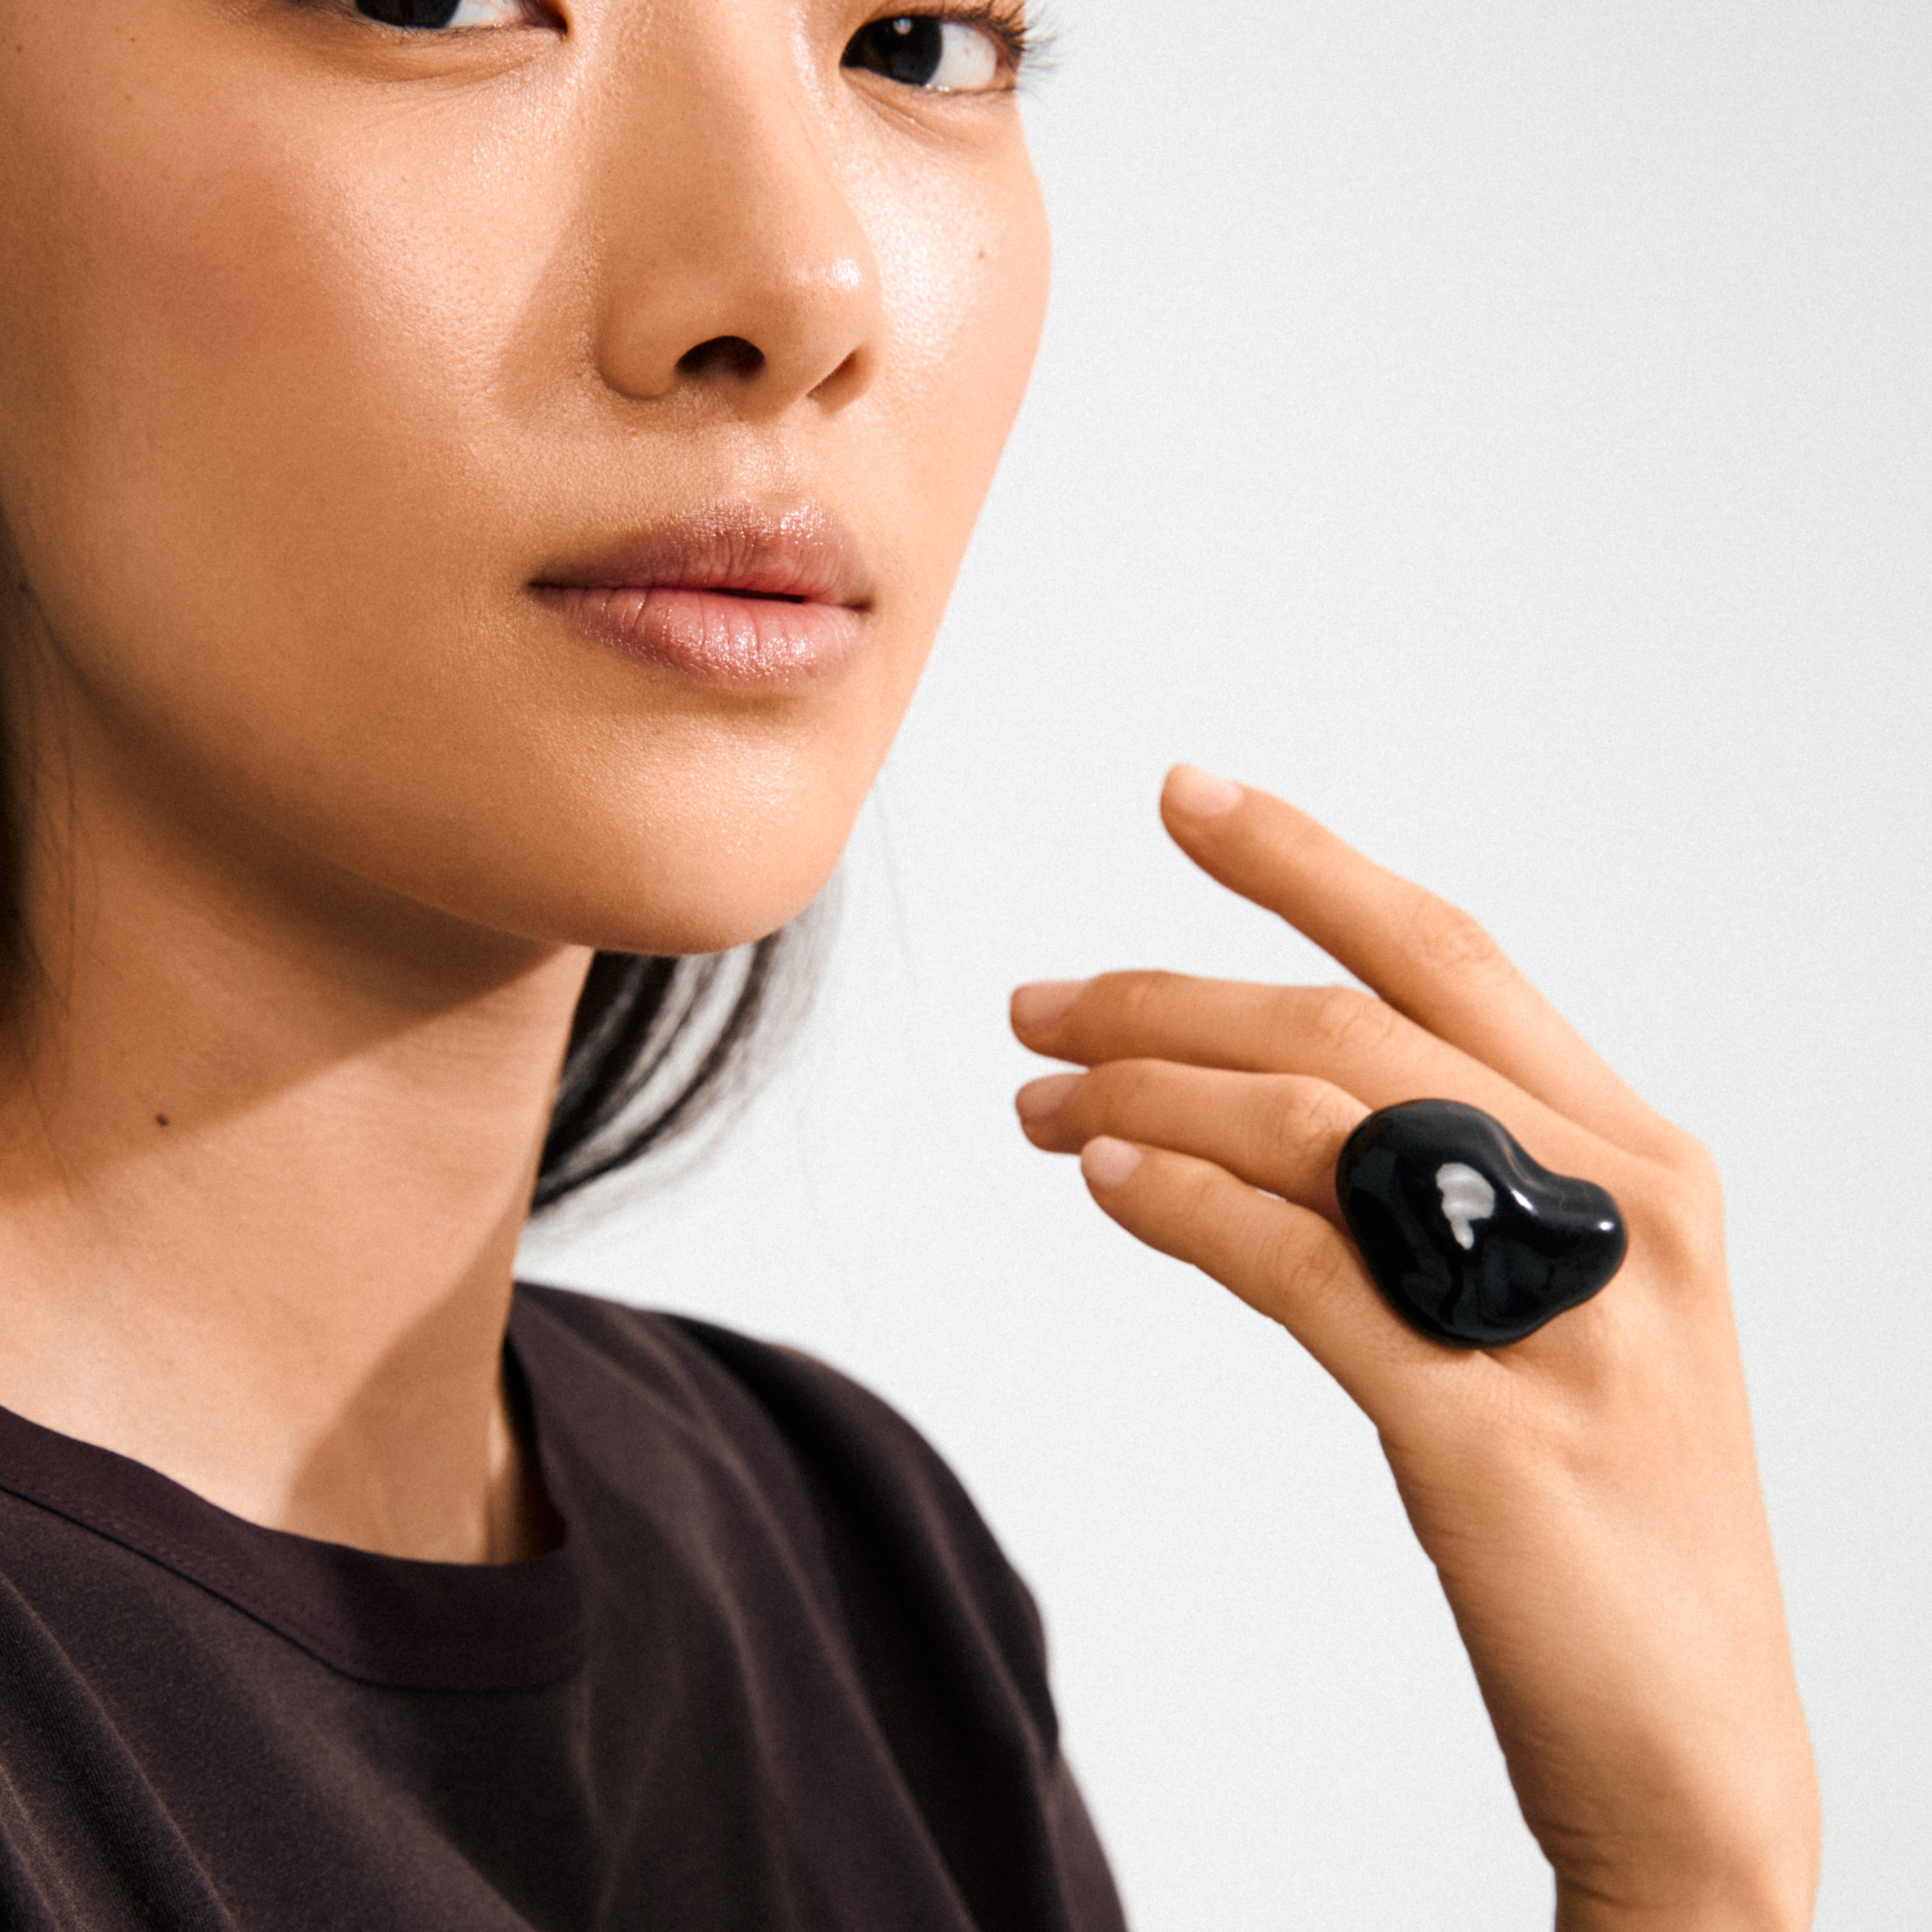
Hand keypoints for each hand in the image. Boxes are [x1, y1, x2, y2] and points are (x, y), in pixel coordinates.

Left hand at [1011, 767, 1818, 1930]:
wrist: (1691, 1745)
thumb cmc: (1607, 1513)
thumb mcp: (1560, 1304)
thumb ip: (1450, 1185)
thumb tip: (1264, 1104)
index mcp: (1638, 1153)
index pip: (1444, 955)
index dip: (1306, 863)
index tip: (1184, 797)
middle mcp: (1616, 1204)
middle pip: (1348, 1031)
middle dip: (1169, 996)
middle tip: (1038, 1000)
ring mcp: (1562, 1317)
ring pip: (1313, 1130)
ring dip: (1145, 1095)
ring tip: (1037, 1099)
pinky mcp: (1490, 1435)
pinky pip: (1303, 1271)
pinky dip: (1187, 1208)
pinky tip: (1105, 1181)